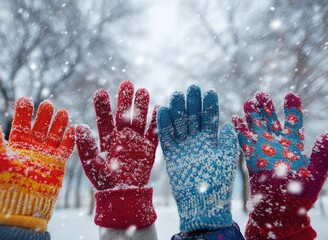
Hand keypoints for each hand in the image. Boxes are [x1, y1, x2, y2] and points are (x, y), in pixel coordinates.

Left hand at [0, 97, 74, 231]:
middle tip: (47, 103)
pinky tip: (75, 128)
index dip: (23, 112)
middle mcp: (33, 148)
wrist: (24, 202)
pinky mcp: (58, 163)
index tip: (25, 100)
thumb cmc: (8, 183)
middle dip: (44, 115)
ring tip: (63, 111)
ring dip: (59, 124)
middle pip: (40, 127)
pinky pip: (66, 149)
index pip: (21, 124)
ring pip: (54, 135)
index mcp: (18, 145)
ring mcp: (46, 155)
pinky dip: (70, 139)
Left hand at [76, 80, 157, 228]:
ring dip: (141, 106)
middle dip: (125, 100)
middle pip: (124, 114)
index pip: (104, 119)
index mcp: (107, 138)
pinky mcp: (149, 148)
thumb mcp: (93, 165)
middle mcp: (122, 136)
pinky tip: (158, 108)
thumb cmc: (105, 181)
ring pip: (139, 120)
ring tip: (142, 90)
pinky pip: (154, 133)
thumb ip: (87, 147)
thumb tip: (79, 127)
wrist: (124, 195)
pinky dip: (157, 122)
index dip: (103, 106)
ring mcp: (136, 141)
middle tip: (126, 83)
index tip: (101, 92)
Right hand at [157, 85, 238, 232]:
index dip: (209, 105)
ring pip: (179, 124)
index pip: (210, 118)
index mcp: (211, 140)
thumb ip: (227, 142)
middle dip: (192, 103)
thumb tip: (228, 124)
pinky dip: (164, 125)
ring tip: (177, 95)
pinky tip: (163, 110)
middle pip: (193, 117)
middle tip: (192, 87)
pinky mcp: (171, 154)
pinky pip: (166, 137)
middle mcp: (196, 141)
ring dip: (178, 110)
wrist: (202, 204)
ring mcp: (183, 146)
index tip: (209, 91)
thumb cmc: (218, 184)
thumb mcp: (226, 161)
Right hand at [233, 92, 327, 239]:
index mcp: (294, 146)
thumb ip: (321, 156)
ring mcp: (263, 151)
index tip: (290, 95)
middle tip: (260, 95)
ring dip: (252, 116)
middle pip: (271, 121)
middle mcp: (277, 146)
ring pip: (257, 129)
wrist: (280, 211)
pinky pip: (244, 142)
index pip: (294, 122)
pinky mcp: (251, 159)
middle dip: (267, 108)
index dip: (292, 108)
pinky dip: (239, 131)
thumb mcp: (315, 175)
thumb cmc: (300, 196)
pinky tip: (235, 119)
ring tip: (248, 102)